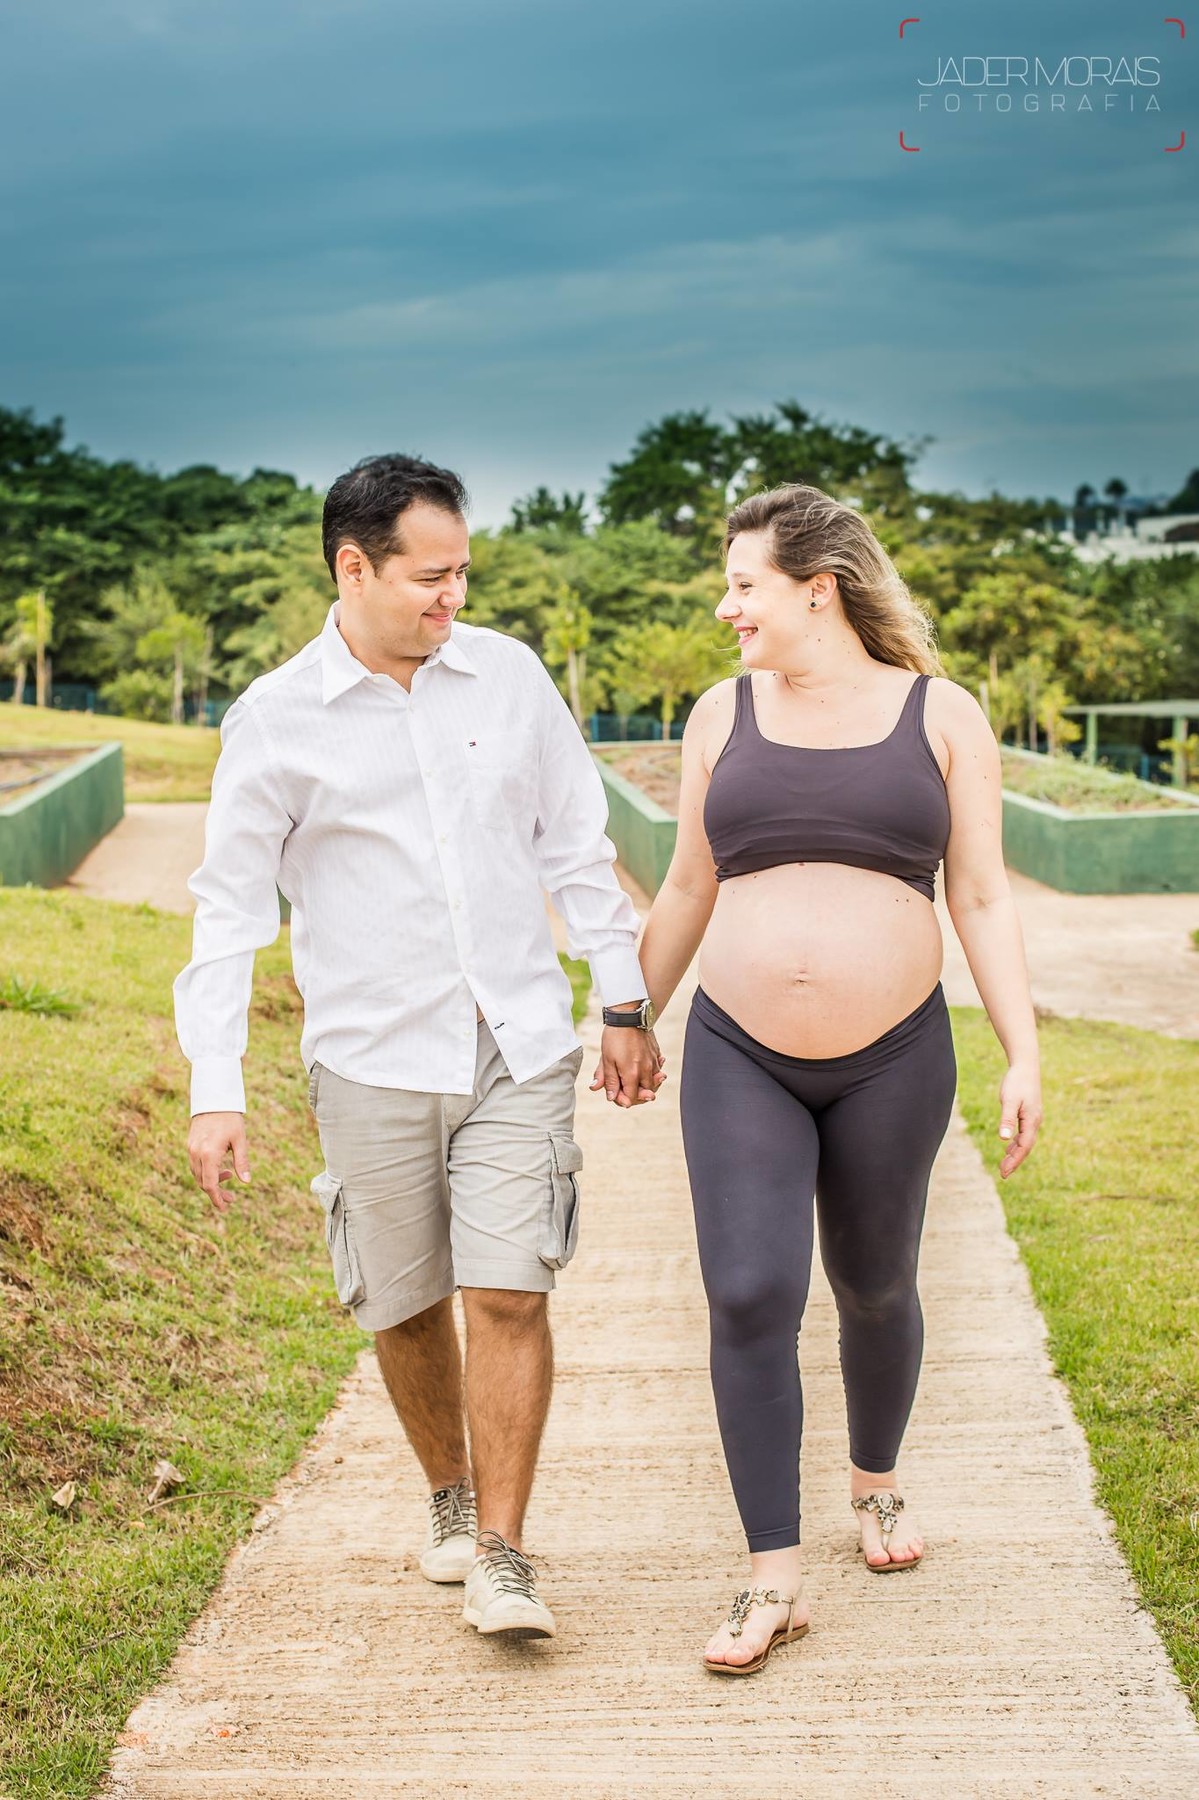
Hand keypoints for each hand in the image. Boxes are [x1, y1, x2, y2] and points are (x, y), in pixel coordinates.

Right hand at [188, 1111, 251, 1212]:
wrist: (214, 1099)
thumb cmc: (230, 1119)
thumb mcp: (240, 1140)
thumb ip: (242, 1162)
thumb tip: (246, 1182)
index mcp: (209, 1154)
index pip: (210, 1184)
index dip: (217, 1198)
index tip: (225, 1208)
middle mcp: (196, 1153)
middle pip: (202, 1182)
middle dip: (216, 1193)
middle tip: (232, 1198)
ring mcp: (191, 1149)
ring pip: (198, 1175)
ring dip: (211, 1181)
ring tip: (229, 1176)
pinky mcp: (190, 1145)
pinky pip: (196, 1165)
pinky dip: (206, 1172)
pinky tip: (220, 1168)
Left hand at [590, 1027, 666, 1107]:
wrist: (628, 1015)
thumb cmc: (615, 1037)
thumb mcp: (606, 1060)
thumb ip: (610, 1080)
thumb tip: (611, 1097)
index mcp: (632, 1074)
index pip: (631, 1098)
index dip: (623, 1100)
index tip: (616, 1095)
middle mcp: (646, 1070)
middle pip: (646, 1093)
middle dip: (636, 1095)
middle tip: (626, 1091)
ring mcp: (653, 1061)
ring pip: (653, 1082)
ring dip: (646, 1086)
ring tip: (637, 1084)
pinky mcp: (657, 1053)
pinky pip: (657, 1069)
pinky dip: (653, 1074)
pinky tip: (647, 1071)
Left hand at [997, 1062, 1041, 1178]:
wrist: (1026, 1066)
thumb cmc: (1016, 1082)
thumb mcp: (1009, 1101)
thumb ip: (1007, 1119)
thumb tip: (1003, 1139)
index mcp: (1031, 1121)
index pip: (1024, 1147)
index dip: (1014, 1161)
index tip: (1004, 1172)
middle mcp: (1035, 1122)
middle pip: (1026, 1147)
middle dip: (1015, 1161)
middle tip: (1003, 1174)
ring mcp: (1033, 1118)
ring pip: (1025, 1141)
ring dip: (1015, 1153)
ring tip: (1004, 1165)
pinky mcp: (1029, 1114)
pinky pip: (1024, 1134)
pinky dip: (1017, 1143)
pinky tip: (1009, 1147)